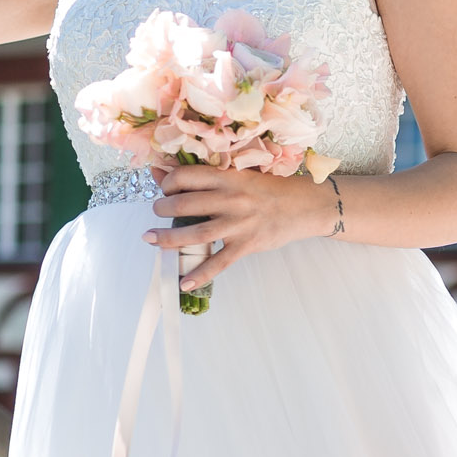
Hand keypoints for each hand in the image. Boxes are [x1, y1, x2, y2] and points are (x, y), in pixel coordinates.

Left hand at [146, 164, 336, 289]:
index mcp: (228, 177)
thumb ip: (204, 177)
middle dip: (162, 209)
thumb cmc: (270, 189)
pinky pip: (219, 263)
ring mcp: (239, 224)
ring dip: (168, 239)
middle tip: (156, 212)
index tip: (165, 189)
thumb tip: (162, 173)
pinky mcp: (247, 245)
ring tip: (152, 239)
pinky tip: (183, 283)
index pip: (187, 176)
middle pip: (185, 204)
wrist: (304, 206)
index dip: (168, 183)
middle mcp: (231, 199)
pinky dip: (200, 275)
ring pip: (195, 234)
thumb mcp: (239, 176)